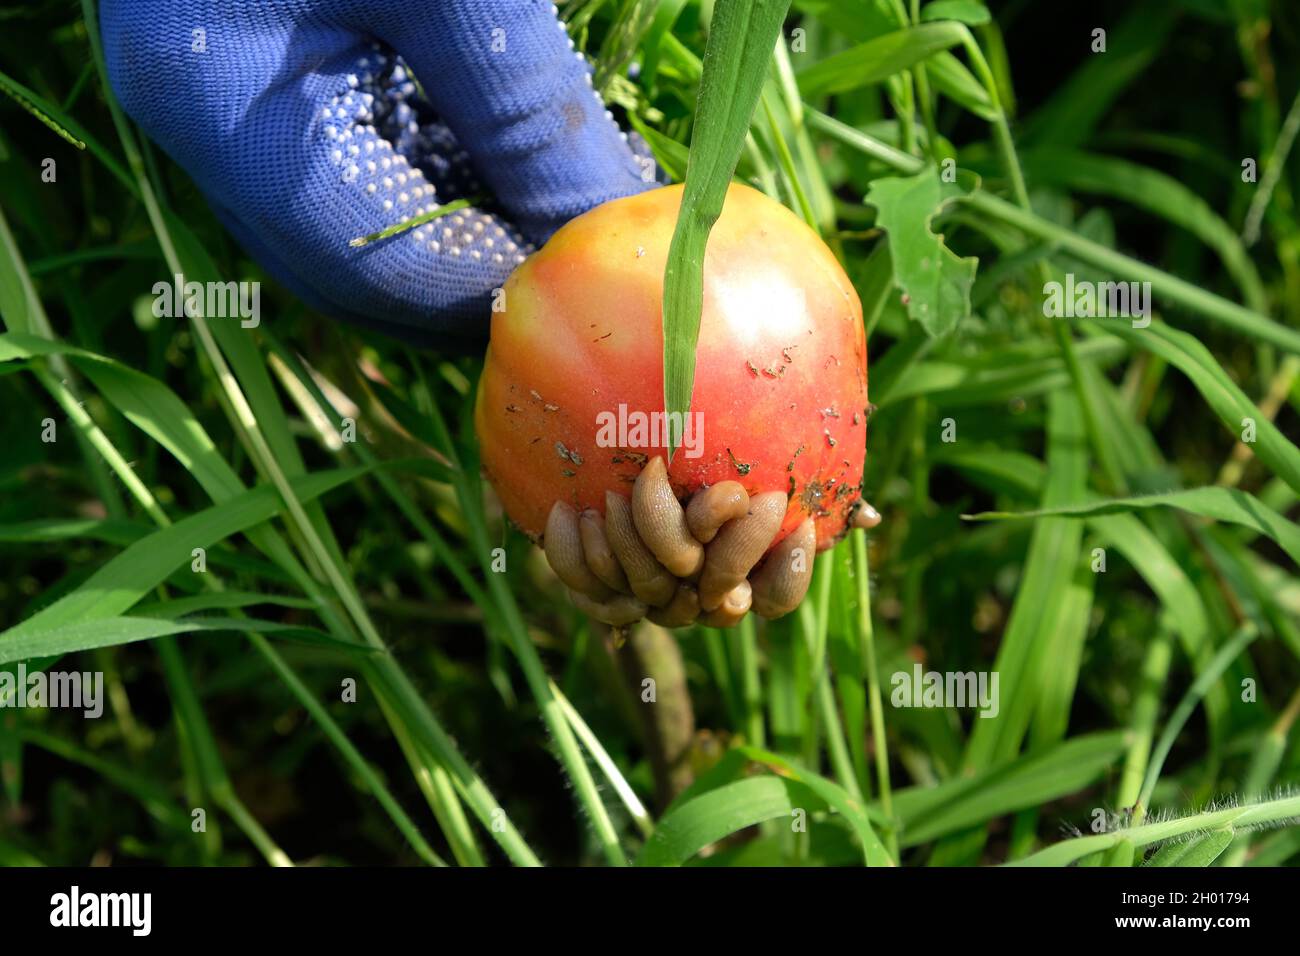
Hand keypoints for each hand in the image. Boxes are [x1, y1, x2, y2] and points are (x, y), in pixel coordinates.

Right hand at [100, 0, 653, 343]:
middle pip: (349, 267)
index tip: (583, 290)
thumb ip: (529, 114)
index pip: (367, 263)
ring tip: (554, 235)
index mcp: (219, 104)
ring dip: (457, 240)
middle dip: (469, 285)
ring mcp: (227, 99)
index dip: (485, 291)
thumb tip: (608, 226)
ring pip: (351, 224)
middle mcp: (203, 125)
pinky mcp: (265, 67)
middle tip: (574, 286)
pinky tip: (509, 179)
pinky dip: (434, 183)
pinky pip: (350, 161)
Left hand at [542, 456, 878, 628]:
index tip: (788, 519)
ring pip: (646, 588)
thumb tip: (867, 518)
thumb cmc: (713, 462)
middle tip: (694, 482)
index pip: (777, 598)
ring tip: (616, 490)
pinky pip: (589, 592)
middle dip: (703, 535)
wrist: (614, 457)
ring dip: (629, 537)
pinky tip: (568, 510)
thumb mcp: (767, 469)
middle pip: (711, 588)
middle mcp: (701, 594)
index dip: (785, 571)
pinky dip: (572, 556)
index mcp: (744, 572)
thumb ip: (816, 491)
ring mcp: (653, 595)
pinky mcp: (602, 587)